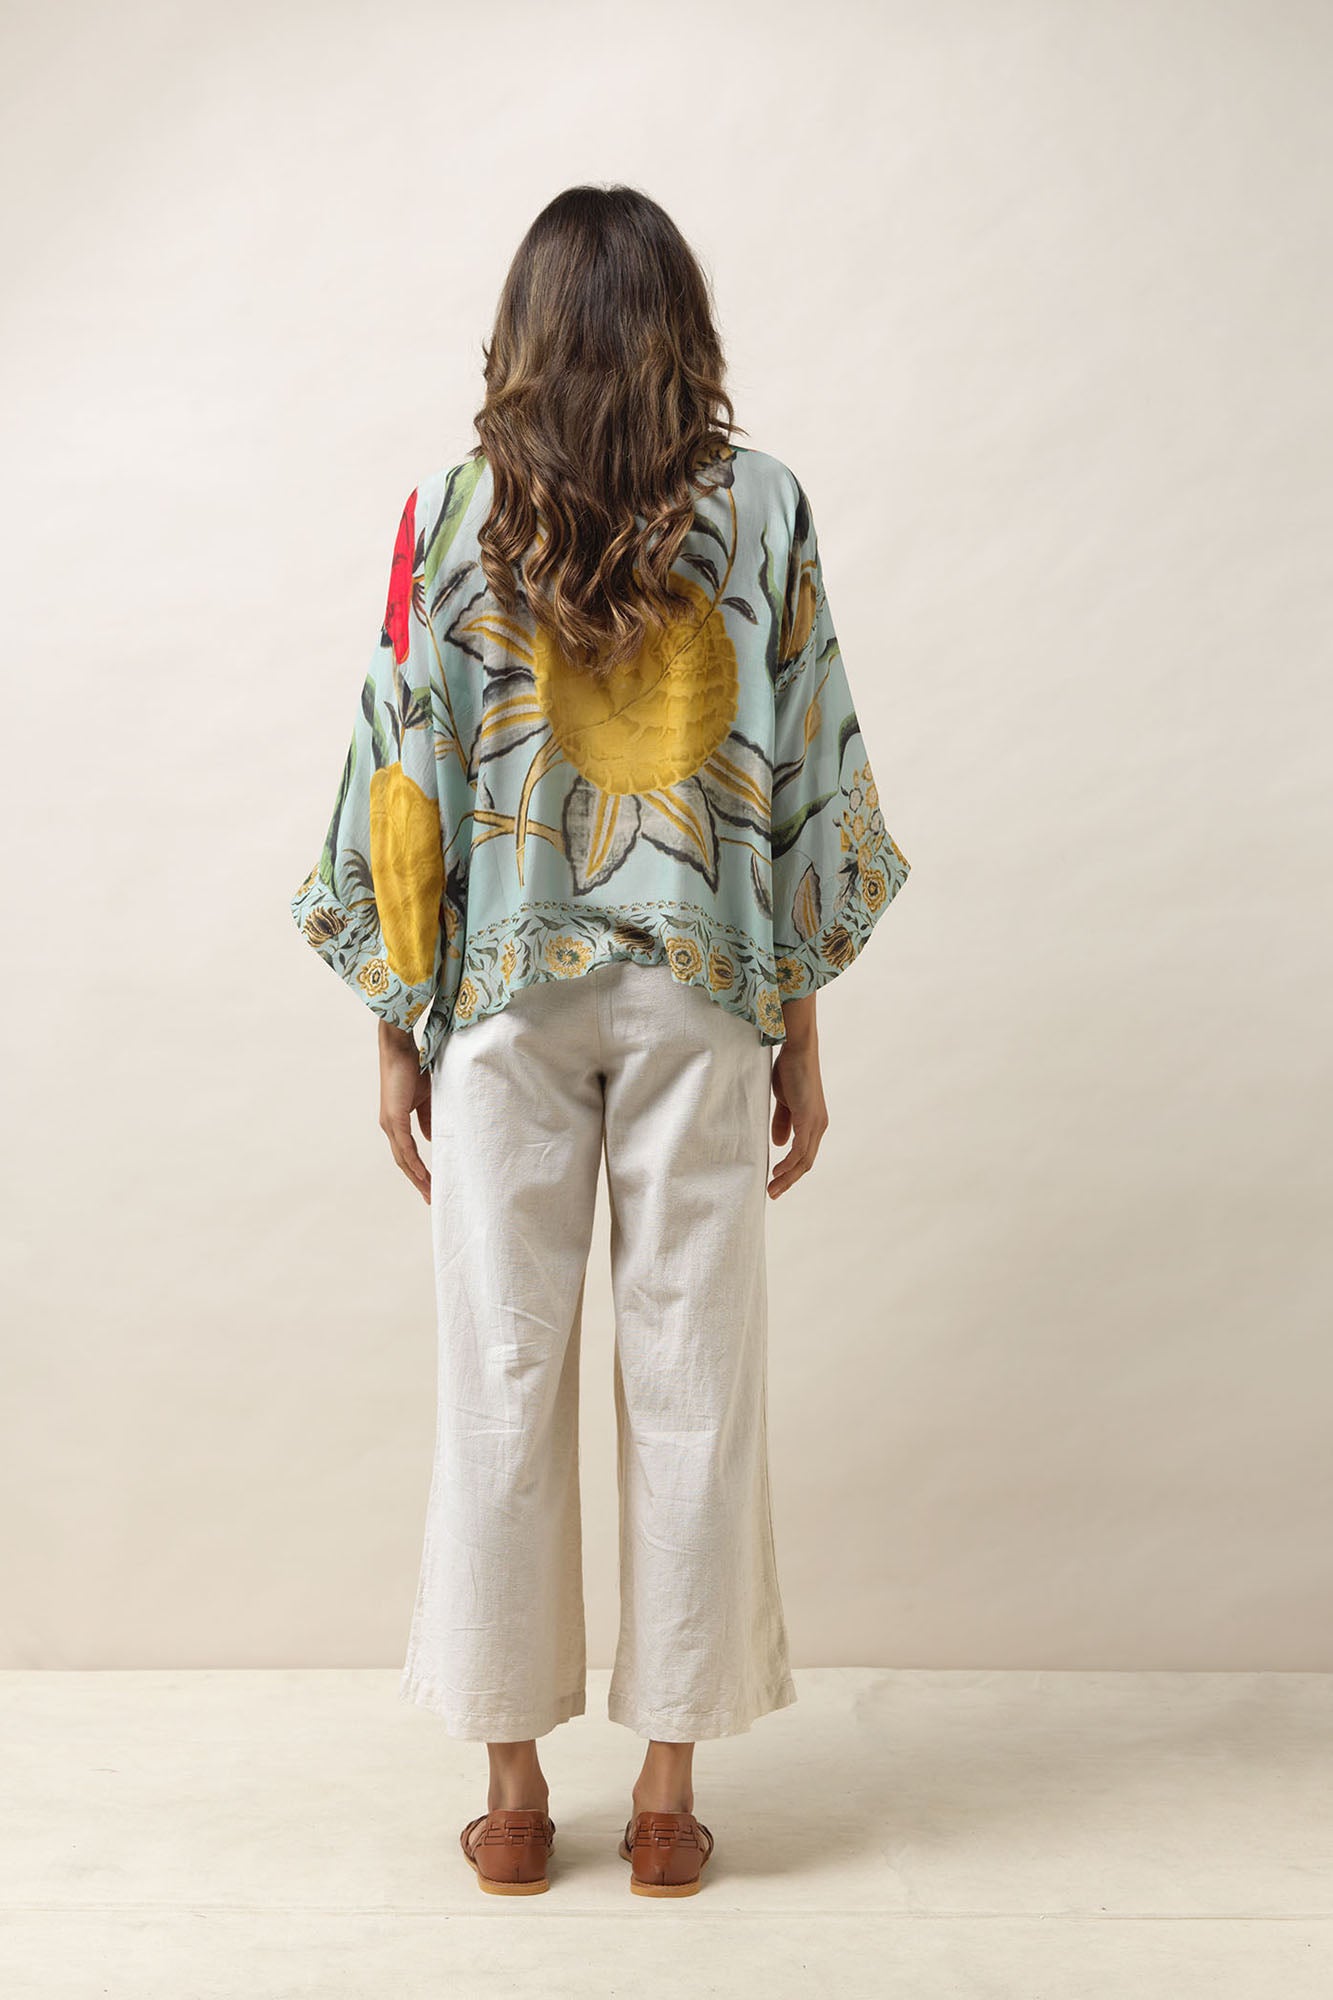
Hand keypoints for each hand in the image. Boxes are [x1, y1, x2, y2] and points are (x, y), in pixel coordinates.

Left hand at [378, 1021, 431, 1203]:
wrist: (399, 1049)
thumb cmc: (412, 1069)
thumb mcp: (425, 1098)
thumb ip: (427, 1119)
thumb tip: (430, 1139)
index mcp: (396, 1123)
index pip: (407, 1154)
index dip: (418, 1171)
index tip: (430, 1185)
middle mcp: (389, 1127)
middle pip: (403, 1162)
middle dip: (417, 1182)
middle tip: (430, 1198)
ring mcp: (390, 1123)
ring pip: (403, 1158)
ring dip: (416, 1176)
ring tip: (429, 1191)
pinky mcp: (394, 1117)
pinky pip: (404, 1145)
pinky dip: (413, 1161)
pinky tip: (422, 1174)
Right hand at [768, 1012, 827, 1197]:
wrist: (798, 1050)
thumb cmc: (790, 1071)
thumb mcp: (784, 1102)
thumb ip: (782, 1122)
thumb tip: (778, 1144)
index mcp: (813, 1123)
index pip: (804, 1155)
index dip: (791, 1171)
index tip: (775, 1182)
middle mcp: (818, 1126)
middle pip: (806, 1163)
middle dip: (789, 1180)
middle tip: (773, 1194)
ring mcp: (815, 1123)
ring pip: (804, 1160)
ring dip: (788, 1177)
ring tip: (773, 1188)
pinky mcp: (808, 1118)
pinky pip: (800, 1148)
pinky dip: (789, 1162)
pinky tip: (778, 1172)